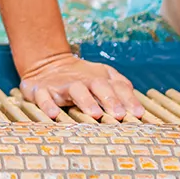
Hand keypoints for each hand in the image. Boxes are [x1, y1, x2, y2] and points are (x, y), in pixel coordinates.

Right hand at [17, 52, 142, 119]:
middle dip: (110, 99)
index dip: (129, 99)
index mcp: (99, 78)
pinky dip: (47, 105)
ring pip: (75, 90)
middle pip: (99, 85)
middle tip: (120, 115)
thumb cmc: (81, 78)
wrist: (46, 63)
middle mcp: (82, 80)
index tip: (138, 114)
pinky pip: (43, 96)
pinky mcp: (40, 89)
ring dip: (86, 101)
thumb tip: (138, 106)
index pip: (118, 86)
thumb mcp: (103, 78)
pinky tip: (54, 115)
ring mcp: (61, 85)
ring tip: (94, 114)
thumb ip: (121, 88)